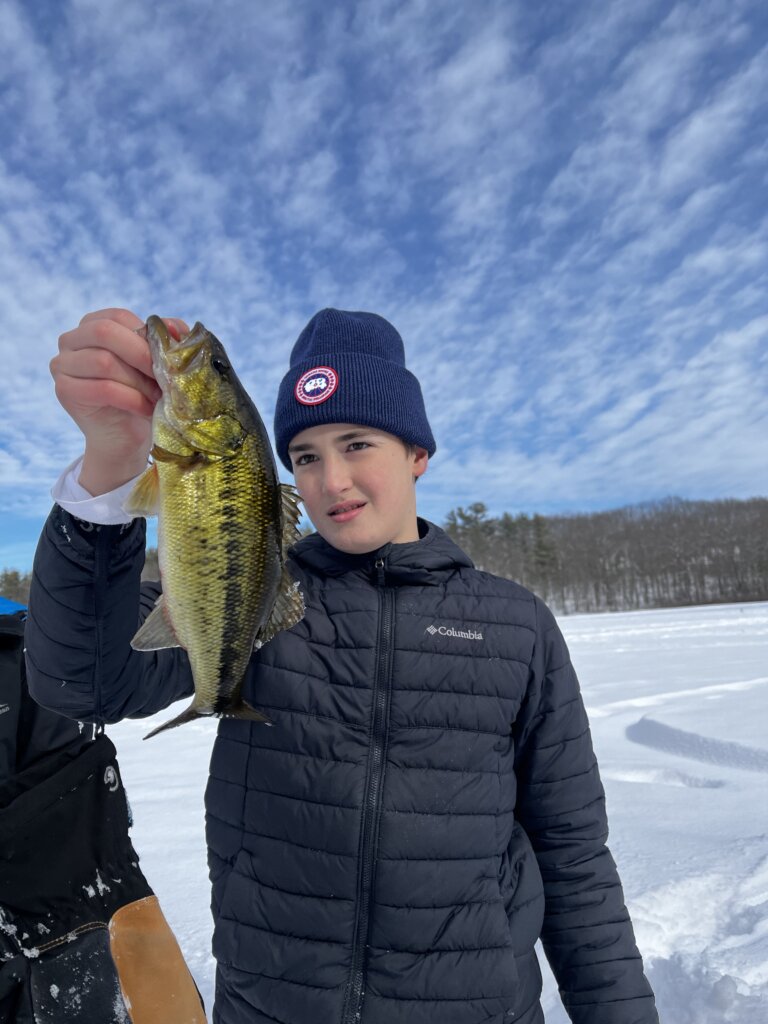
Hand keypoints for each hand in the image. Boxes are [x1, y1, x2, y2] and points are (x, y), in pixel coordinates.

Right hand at [51, 308, 188, 494]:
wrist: (126, 436)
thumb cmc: (143, 393)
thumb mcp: (157, 364)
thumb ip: (166, 341)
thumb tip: (175, 327)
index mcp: (92, 324)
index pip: (119, 317)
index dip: (147, 336)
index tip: (169, 358)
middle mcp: (70, 339)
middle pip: (104, 332)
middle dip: (141, 355)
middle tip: (165, 377)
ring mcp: (61, 364)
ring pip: (104, 362)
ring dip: (139, 381)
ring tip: (158, 397)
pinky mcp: (64, 390)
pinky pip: (103, 389)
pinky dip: (132, 399)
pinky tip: (147, 409)